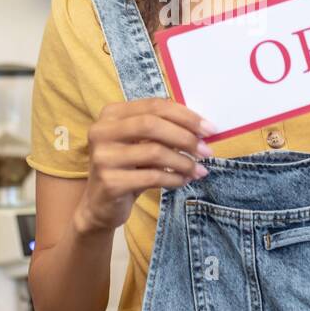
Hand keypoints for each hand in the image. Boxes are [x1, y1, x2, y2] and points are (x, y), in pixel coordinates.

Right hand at [75, 98, 213, 234]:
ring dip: (183, 162)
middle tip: (207, 150)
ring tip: (198, 170)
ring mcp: (103, 157)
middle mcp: (102, 131)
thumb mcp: (140, 143)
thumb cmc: (127, 168)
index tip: (209, 129)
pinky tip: (183, 181)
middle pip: (152, 125)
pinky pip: (152, 177)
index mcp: (111, 114)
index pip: (154, 106)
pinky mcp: (110, 182)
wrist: (100, 204)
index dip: (185, 115)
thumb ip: (163, 129)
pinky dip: (174, 178)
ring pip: (154, 152)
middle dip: (185, 137)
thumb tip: (202, 128)